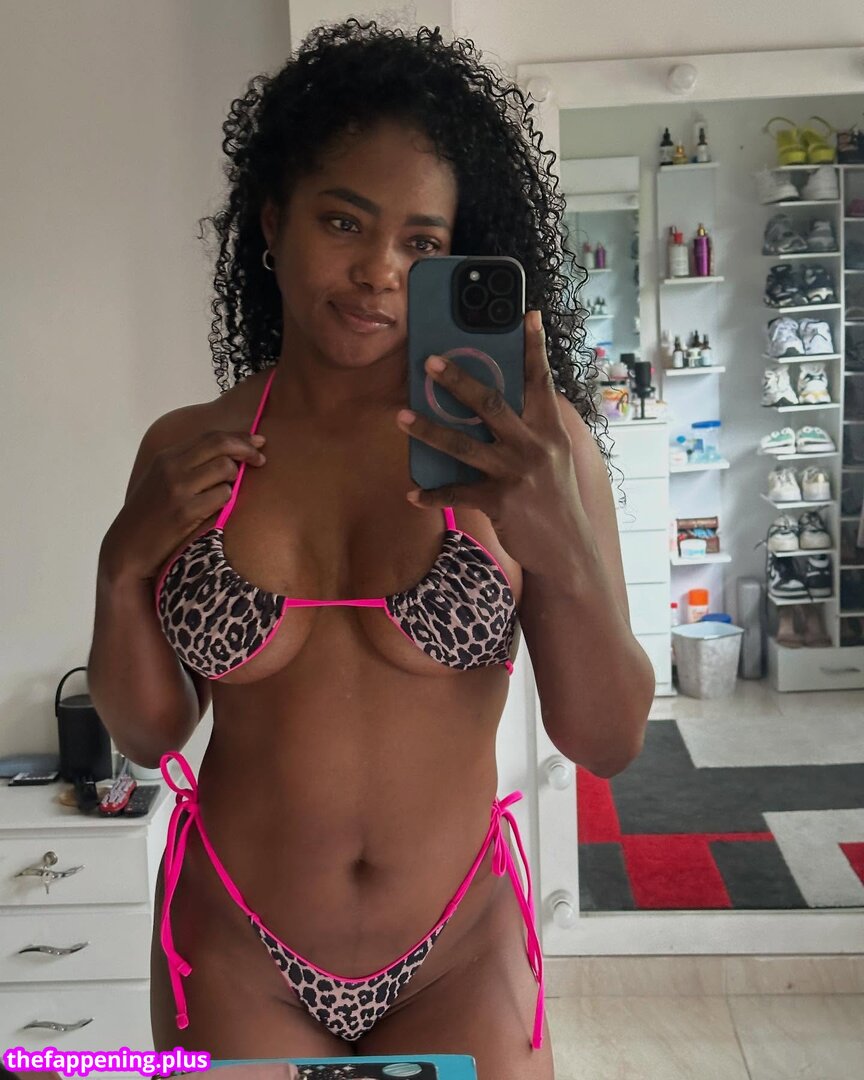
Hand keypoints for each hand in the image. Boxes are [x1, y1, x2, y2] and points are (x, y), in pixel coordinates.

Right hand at [102, 429, 266, 584]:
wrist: (128, 546)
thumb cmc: (150, 515)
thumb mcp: (161, 480)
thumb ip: (187, 464)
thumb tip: (228, 454)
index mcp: (166, 457)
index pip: (210, 436)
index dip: (238, 437)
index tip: (257, 440)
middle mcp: (172, 467)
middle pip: (221, 445)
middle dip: (247, 449)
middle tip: (260, 459)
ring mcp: (178, 489)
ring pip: (225, 469)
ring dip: (234, 480)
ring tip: (224, 492)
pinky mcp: (186, 511)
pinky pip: (223, 496)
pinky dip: (226, 500)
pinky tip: (215, 508)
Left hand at [395, 310, 586, 575]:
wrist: (568, 552)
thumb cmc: (554, 501)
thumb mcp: (554, 460)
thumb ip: (530, 432)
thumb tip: (489, 407)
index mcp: (550, 430)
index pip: (542, 381)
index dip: (534, 347)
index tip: (528, 314)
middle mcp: (535, 446)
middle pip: (490, 403)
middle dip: (456, 380)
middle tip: (428, 361)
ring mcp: (516, 473)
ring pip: (463, 445)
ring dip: (428, 430)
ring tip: (401, 417)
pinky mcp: (500, 502)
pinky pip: (457, 492)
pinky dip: (432, 494)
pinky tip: (412, 492)